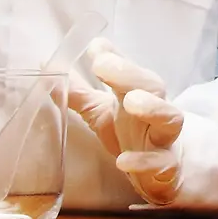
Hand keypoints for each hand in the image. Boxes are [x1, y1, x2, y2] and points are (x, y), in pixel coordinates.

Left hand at [64, 38, 184, 205]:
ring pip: (170, 119)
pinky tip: (123, 161)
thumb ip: (78, 91)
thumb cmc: (134, 133)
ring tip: (132, 102)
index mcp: (136, 94)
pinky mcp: (167, 168)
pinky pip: (162, 164)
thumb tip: (47, 63)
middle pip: (152, 86)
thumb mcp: (101, 110)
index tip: (94, 49)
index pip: (129, 70)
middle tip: (104, 65)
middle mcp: (154, 111)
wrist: (169, 169)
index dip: (113, 59)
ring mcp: (163, 139)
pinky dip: (145, 162)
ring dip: (153, 109)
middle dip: (130, 74)